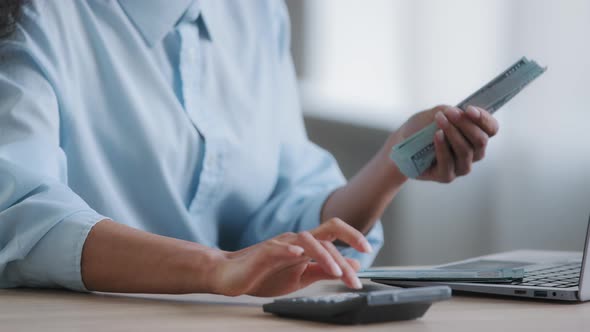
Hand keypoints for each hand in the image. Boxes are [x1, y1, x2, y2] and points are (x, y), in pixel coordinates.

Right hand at [210, 218, 372, 296]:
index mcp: (306, 245)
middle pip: (327, 233)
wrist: (232, 276)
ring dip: (324, 255)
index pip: (335, 236)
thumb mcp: (301, 276)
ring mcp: (280, 244)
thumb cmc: (265, 274)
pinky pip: (277, 248)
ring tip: (335, 272)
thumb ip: (325, 269)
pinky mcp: (263, 253)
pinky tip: (298, 255)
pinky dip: (288, 250)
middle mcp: (296, 240)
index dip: (354, 238)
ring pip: (307, 240)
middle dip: (346, 250)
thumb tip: (352, 266)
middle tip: (355, 277)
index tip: (368, 251)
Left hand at [388, 105, 498, 181]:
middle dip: (466, 124)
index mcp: (475, 136)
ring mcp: (461, 166)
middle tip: (449, 113)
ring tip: (439, 120)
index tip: (469, 108)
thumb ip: (449, 112)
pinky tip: (436, 136)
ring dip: (453, 133)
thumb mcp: (436, 114)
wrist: (400, 143)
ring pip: (466, 151)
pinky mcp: (447, 176)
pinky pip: (449, 163)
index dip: (484, 119)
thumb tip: (458, 112)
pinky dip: (443, 147)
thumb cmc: (421, 128)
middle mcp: (474, 153)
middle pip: (481, 140)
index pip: (491, 128)